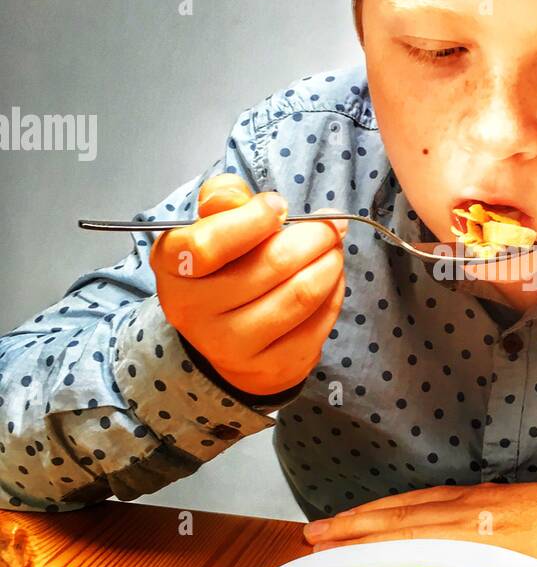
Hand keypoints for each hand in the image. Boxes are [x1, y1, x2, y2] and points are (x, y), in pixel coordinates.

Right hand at [150, 172, 347, 397]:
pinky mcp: (269, 368)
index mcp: (173, 267)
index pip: (208, 244)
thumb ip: (226, 198)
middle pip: (272, 266)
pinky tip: (330, 281)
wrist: (223, 336)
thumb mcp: (210, 223)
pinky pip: (318, 324)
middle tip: (330, 225)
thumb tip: (262, 202)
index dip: (254, 219)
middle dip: (314, 236)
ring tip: (333, 249)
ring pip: (301, 296)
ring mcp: (230, 346)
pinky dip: (334, 294)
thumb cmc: (222, 266)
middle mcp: (194, 312)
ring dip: (330, 263)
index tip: (280, 207)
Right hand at [302, 478, 536, 566]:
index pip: (403, 540)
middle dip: (350, 528)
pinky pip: (430, 496)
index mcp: (472, 540)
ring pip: (409, 504)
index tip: (322, 555)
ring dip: (367, 514)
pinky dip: (400, 503)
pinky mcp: (486, 493)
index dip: (360, 547)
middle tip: (309, 538)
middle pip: (396, 519)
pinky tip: (389, 511)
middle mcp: (464, 515)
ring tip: (333, 525)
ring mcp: (474, 500)